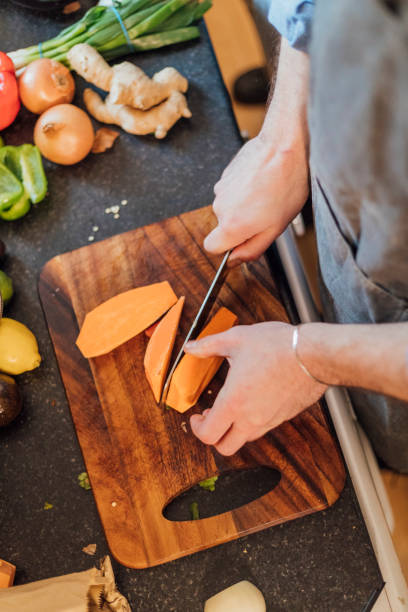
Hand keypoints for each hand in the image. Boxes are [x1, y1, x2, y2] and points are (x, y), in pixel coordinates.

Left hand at [186, 322, 326, 454]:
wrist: (315, 354)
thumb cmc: (278, 347)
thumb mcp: (236, 339)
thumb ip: (209, 345)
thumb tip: (191, 347)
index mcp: (234, 402)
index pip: (208, 435)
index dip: (197, 429)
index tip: (196, 417)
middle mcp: (252, 418)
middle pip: (226, 447)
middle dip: (214, 436)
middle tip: (211, 417)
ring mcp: (270, 420)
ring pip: (246, 438)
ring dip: (234, 428)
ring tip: (233, 405)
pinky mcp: (285, 416)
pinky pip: (264, 427)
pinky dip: (253, 421)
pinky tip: (254, 398)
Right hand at [204, 134, 309, 264]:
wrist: (283, 148)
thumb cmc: (285, 186)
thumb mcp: (275, 228)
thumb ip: (252, 249)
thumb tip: (236, 260)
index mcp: (231, 226)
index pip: (211, 247)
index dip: (226, 248)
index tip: (241, 241)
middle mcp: (220, 208)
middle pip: (223, 226)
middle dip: (241, 224)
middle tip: (265, 214)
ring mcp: (220, 189)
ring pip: (228, 207)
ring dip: (244, 206)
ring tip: (266, 195)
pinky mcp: (225, 174)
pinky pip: (231, 191)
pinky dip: (243, 190)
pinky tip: (261, 182)